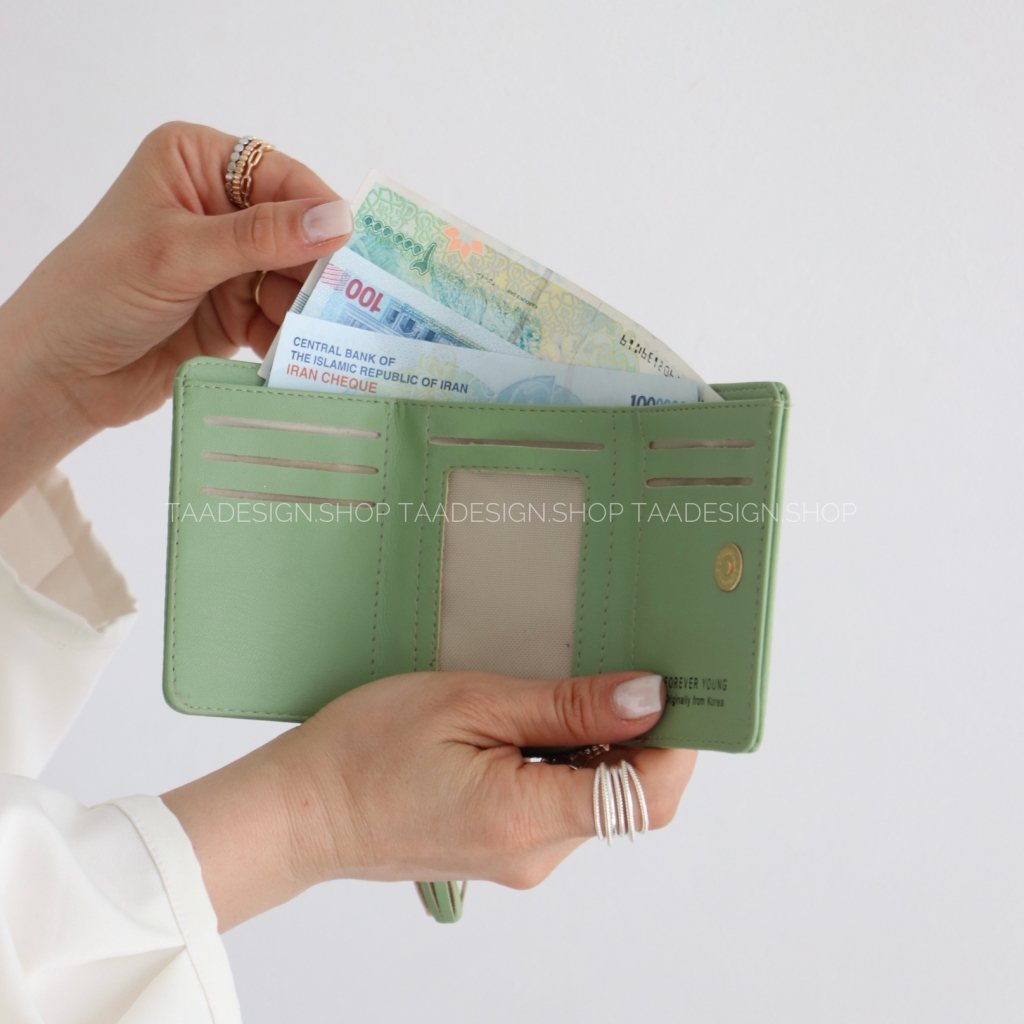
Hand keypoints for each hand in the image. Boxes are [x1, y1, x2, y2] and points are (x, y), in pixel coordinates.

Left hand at [0, 121, 351, 512]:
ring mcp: (229, 261)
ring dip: (304, 310)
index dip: (320, 212)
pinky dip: (290, 336)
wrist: (64, 372)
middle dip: (316, 270)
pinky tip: (292, 354)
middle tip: (345, 304)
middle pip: (296, 231)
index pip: (280, 177)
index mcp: (197, 163)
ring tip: (313, 337)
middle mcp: (218, 206)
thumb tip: (337, 219)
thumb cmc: (99, 293)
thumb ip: (261, 237)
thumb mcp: (180, 255)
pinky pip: (282, 317)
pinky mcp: (235, 309)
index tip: (353, 250)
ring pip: (295, 279)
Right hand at [162, 670, 696, 930]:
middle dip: (634, 730)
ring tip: (549, 686)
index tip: (678, 687)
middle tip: (611, 662)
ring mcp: (521, 856)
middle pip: (627, 793)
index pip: (648, 795)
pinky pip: (560, 800)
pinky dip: (562, 756)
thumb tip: (647, 698)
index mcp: (527, 819)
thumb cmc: (366, 749)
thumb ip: (564, 706)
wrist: (303, 809)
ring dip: (593, 740)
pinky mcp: (507, 845)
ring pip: (594, 794)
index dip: (679, 742)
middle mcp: (536, 852)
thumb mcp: (470, 703)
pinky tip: (526, 717)